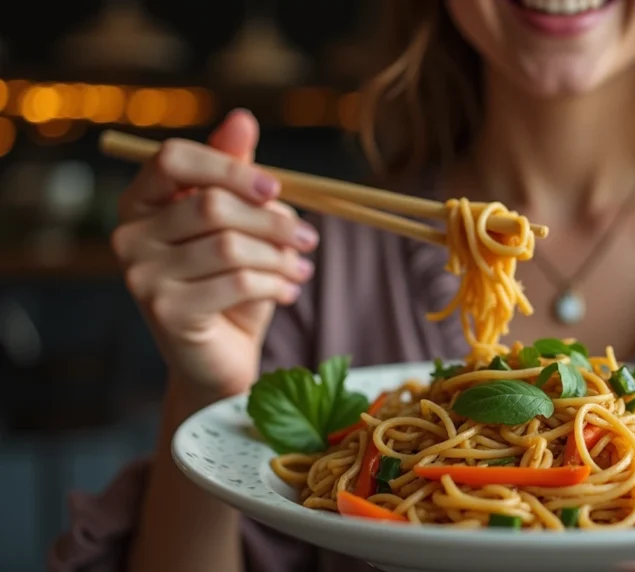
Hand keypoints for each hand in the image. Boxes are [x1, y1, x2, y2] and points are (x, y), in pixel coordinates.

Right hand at [112, 109, 318, 408]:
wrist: (221, 356)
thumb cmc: (231, 282)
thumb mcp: (239, 223)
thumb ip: (236, 173)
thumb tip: (242, 119)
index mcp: (141, 201)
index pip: (174, 158)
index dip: (229, 167)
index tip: (276, 189)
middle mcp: (129, 236)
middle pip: (211, 204)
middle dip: (274, 220)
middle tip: (311, 239)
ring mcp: (140, 276)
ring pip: (230, 246)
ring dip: (280, 257)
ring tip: (301, 269)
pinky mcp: (164, 312)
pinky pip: (236, 282)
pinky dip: (275, 284)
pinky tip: (288, 292)